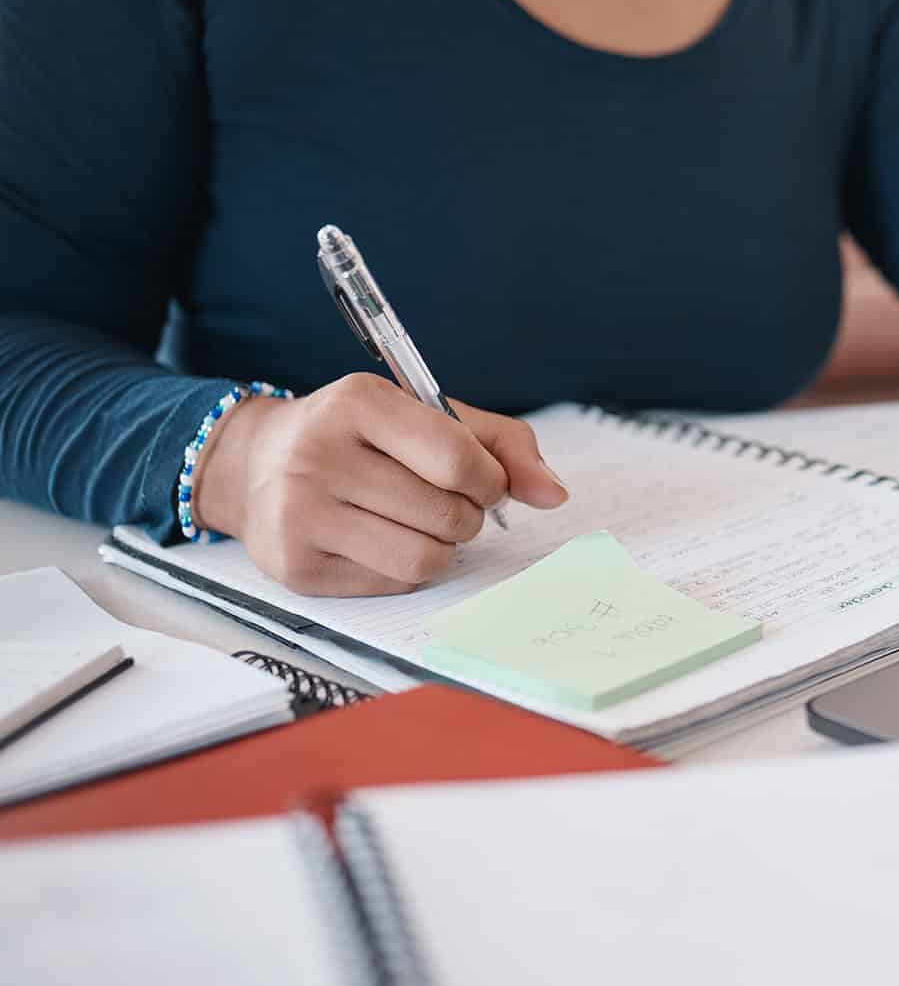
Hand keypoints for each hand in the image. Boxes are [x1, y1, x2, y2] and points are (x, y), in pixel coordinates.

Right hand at [193, 373, 568, 595]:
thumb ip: (502, 445)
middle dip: (466, 515)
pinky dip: (407, 567)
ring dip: (443, 547)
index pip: (458, 459)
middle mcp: (318, 455)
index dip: (491, 480)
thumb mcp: (427, 417)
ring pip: (425, 558)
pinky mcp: (296, 566)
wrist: (255, 465)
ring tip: (418, 523)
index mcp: (358, 403)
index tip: (484, 481)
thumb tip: (555, 494)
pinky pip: (394, 583)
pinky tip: (380, 540)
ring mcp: (300, 514)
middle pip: (447, 514)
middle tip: (444, 502)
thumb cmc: (361, 438)